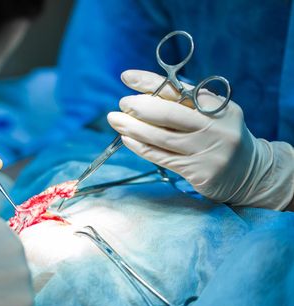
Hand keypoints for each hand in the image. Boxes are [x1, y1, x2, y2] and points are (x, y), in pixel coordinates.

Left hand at [108, 69, 293, 209]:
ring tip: (115, 120)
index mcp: (219, 107)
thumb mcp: (212, 115)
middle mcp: (215, 127)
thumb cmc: (220, 135)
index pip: (180, 90)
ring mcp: (207, 151)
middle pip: (169, 113)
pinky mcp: (198, 171)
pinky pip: (162, 157)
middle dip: (140, 106)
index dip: (151, 82)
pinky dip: (141, 147)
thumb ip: (185, 104)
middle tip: (121, 103)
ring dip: (133, 128)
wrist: (248, 172)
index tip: (127, 77)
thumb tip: (142, 94)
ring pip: (161, 137)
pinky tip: (127, 139)